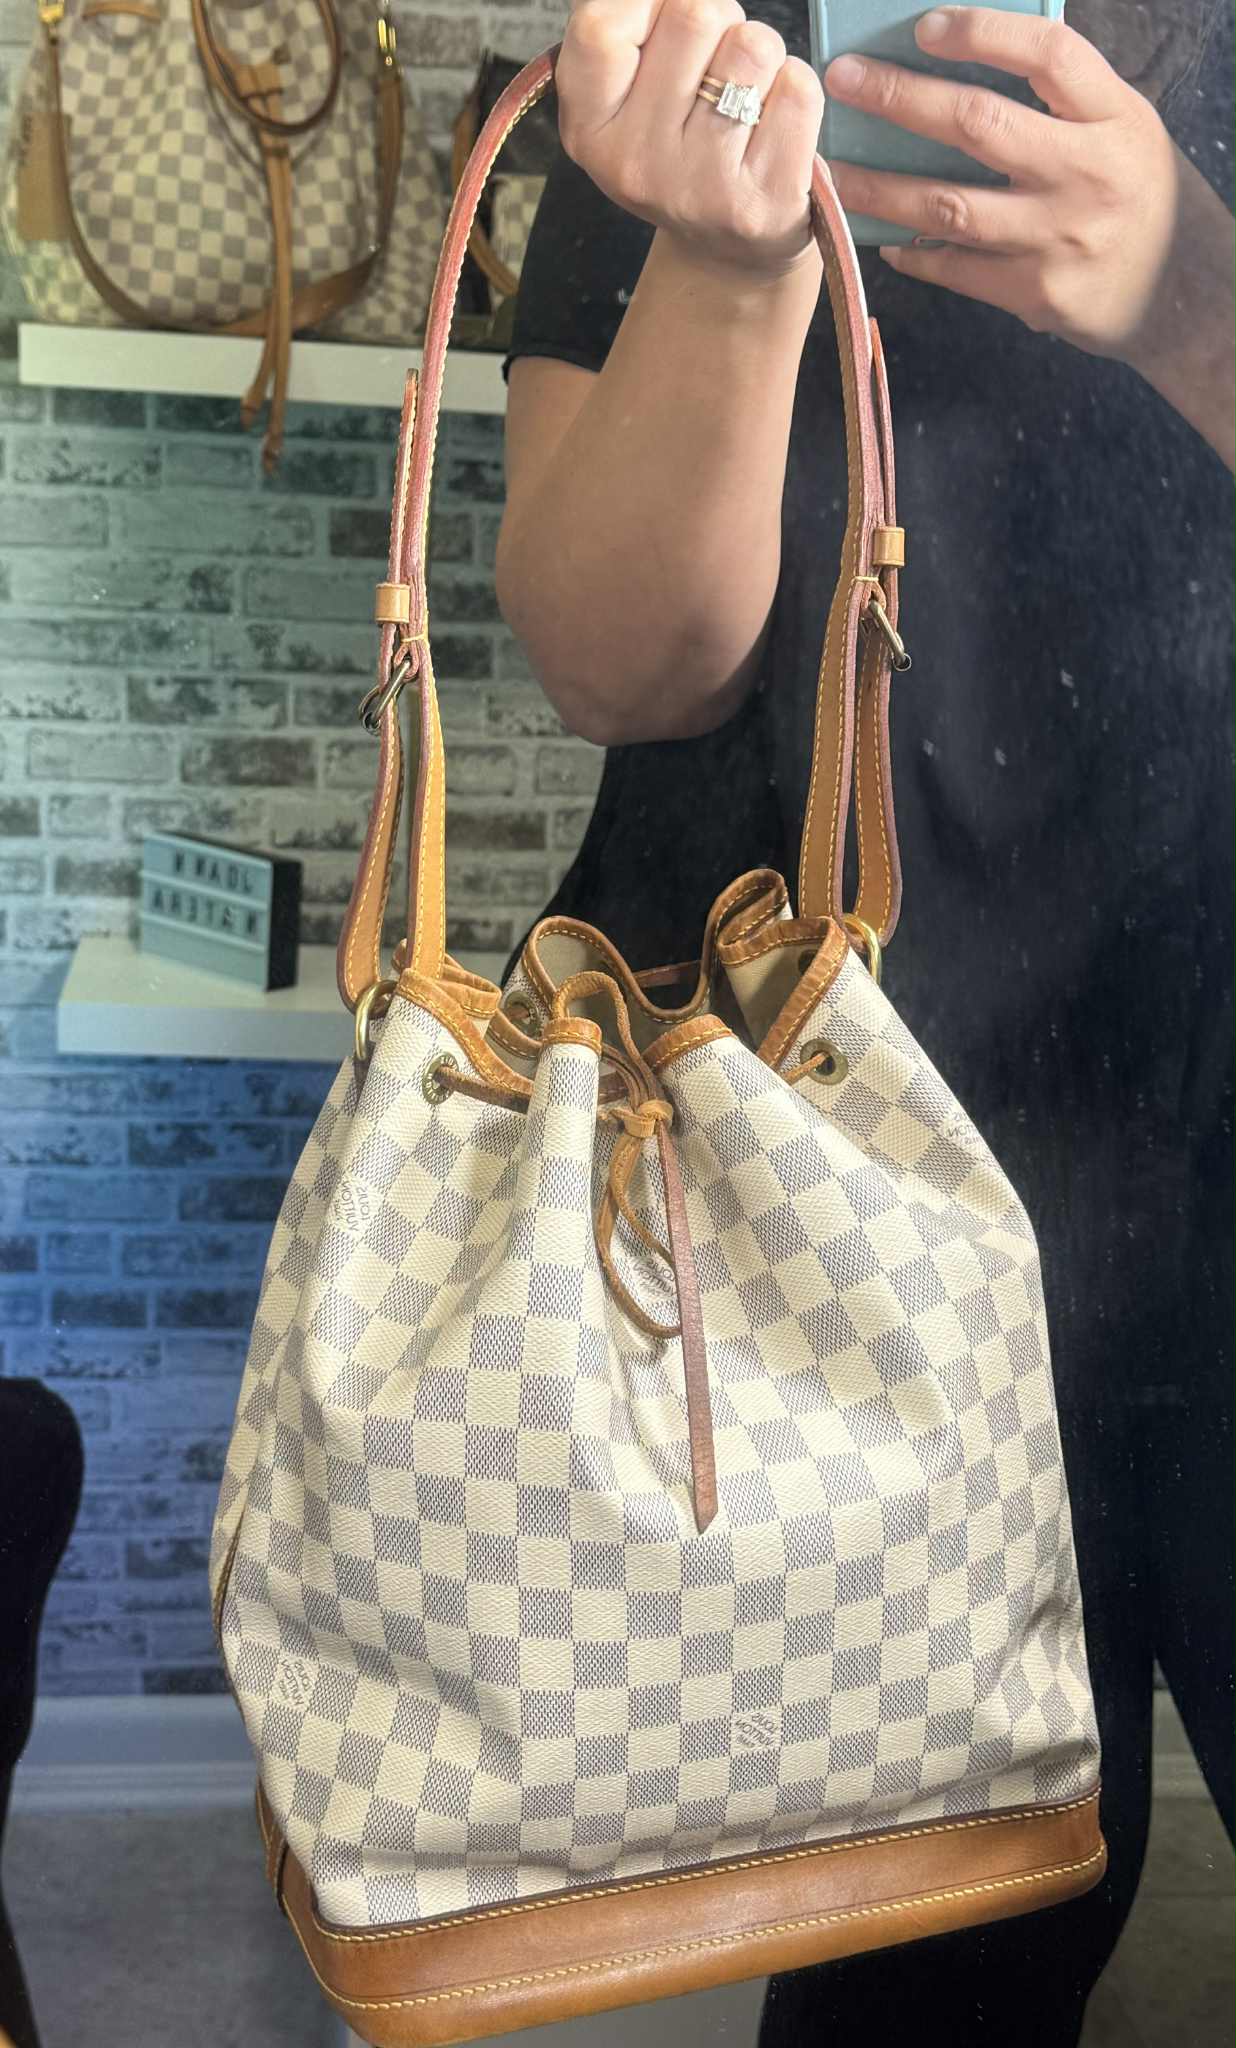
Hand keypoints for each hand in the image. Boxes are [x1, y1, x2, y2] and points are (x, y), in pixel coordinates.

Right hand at [558, 0, 824, 282]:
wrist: (729, 251)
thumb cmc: (684, 144)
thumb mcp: (630, 92)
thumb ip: (631, 21)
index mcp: (590, 129)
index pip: (600, 24)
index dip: (646, 0)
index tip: (662, 20)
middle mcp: (637, 164)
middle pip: (692, 14)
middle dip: (718, 17)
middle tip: (715, 62)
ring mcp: (700, 187)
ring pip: (752, 45)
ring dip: (760, 52)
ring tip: (746, 95)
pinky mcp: (763, 202)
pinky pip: (798, 87)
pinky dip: (795, 88)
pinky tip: (774, 125)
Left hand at [823, 5, 1183, 359]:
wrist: (1182, 292)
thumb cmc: (1136, 194)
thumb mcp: (1122, 128)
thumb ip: (1060, 99)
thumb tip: (965, 63)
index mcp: (1113, 117)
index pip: (1046, 55)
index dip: (982, 34)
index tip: (924, 26)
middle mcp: (1086, 174)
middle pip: (978, 125)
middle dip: (901, 98)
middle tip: (845, 80)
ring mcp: (1058, 238)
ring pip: (950, 206)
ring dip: (881, 187)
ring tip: (835, 171)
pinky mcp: (1036, 294)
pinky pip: (958, 269)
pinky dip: (915, 252)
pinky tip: (883, 236)